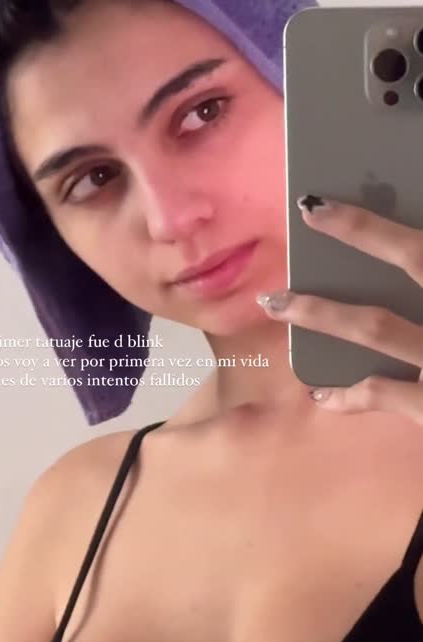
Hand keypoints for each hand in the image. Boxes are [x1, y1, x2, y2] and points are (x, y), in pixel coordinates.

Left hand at [256, 197, 422, 425]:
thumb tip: (413, 257)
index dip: (381, 221)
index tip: (333, 202)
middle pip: (414, 261)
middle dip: (359, 232)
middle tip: (309, 210)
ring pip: (377, 327)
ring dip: (321, 311)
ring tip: (277, 300)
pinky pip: (382, 394)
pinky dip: (347, 395)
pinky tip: (319, 392)